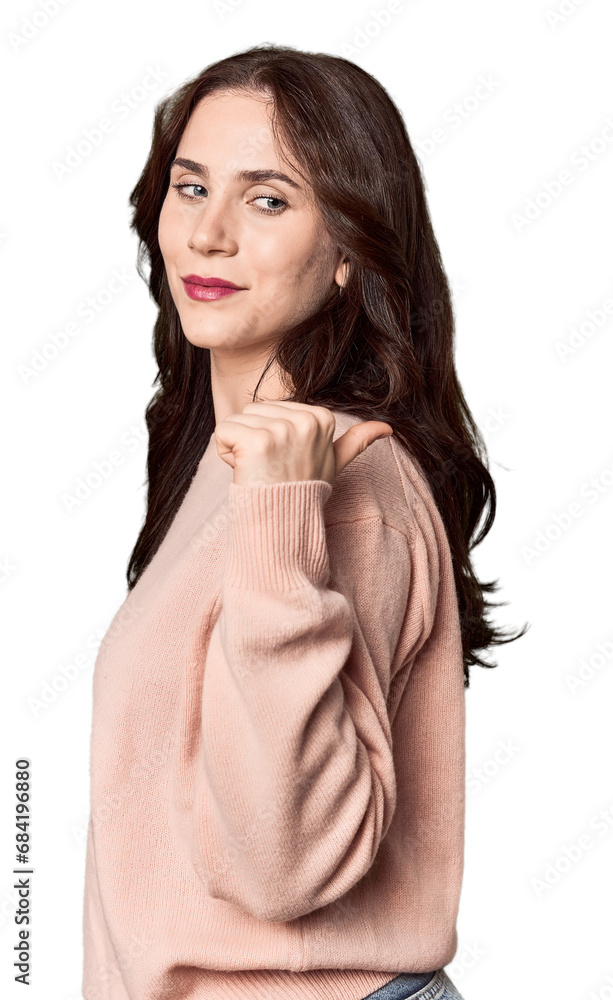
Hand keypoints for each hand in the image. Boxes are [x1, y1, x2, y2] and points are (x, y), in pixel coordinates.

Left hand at [214, 400, 393, 486]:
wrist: (284, 524)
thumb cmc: (303, 492)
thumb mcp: (333, 463)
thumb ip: (356, 442)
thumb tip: (388, 428)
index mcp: (321, 416)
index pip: (270, 408)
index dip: (270, 435)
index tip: (285, 461)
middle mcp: (305, 419)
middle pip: (251, 411)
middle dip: (251, 439)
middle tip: (270, 469)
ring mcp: (282, 430)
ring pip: (236, 421)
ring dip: (236, 448)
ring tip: (260, 471)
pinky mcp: (258, 440)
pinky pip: (222, 431)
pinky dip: (224, 454)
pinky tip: (245, 471)